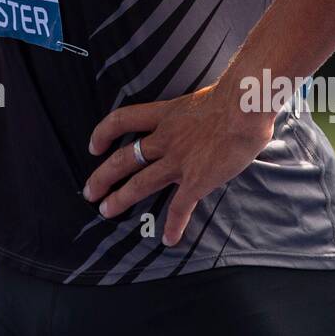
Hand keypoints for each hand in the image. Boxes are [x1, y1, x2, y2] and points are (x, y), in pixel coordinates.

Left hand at [84, 90, 272, 246]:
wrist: (244, 107)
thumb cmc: (235, 97)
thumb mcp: (202, 99)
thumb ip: (194, 115)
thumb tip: (204, 121)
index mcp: (165, 115)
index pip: (122, 120)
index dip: (103, 133)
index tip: (94, 146)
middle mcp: (166, 139)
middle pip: (123, 158)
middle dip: (102, 176)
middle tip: (90, 191)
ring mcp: (178, 160)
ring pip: (140, 183)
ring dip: (120, 199)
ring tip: (105, 212)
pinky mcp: (196, 180)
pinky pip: (180, 207)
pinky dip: (174, 224)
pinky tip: (169, 239)